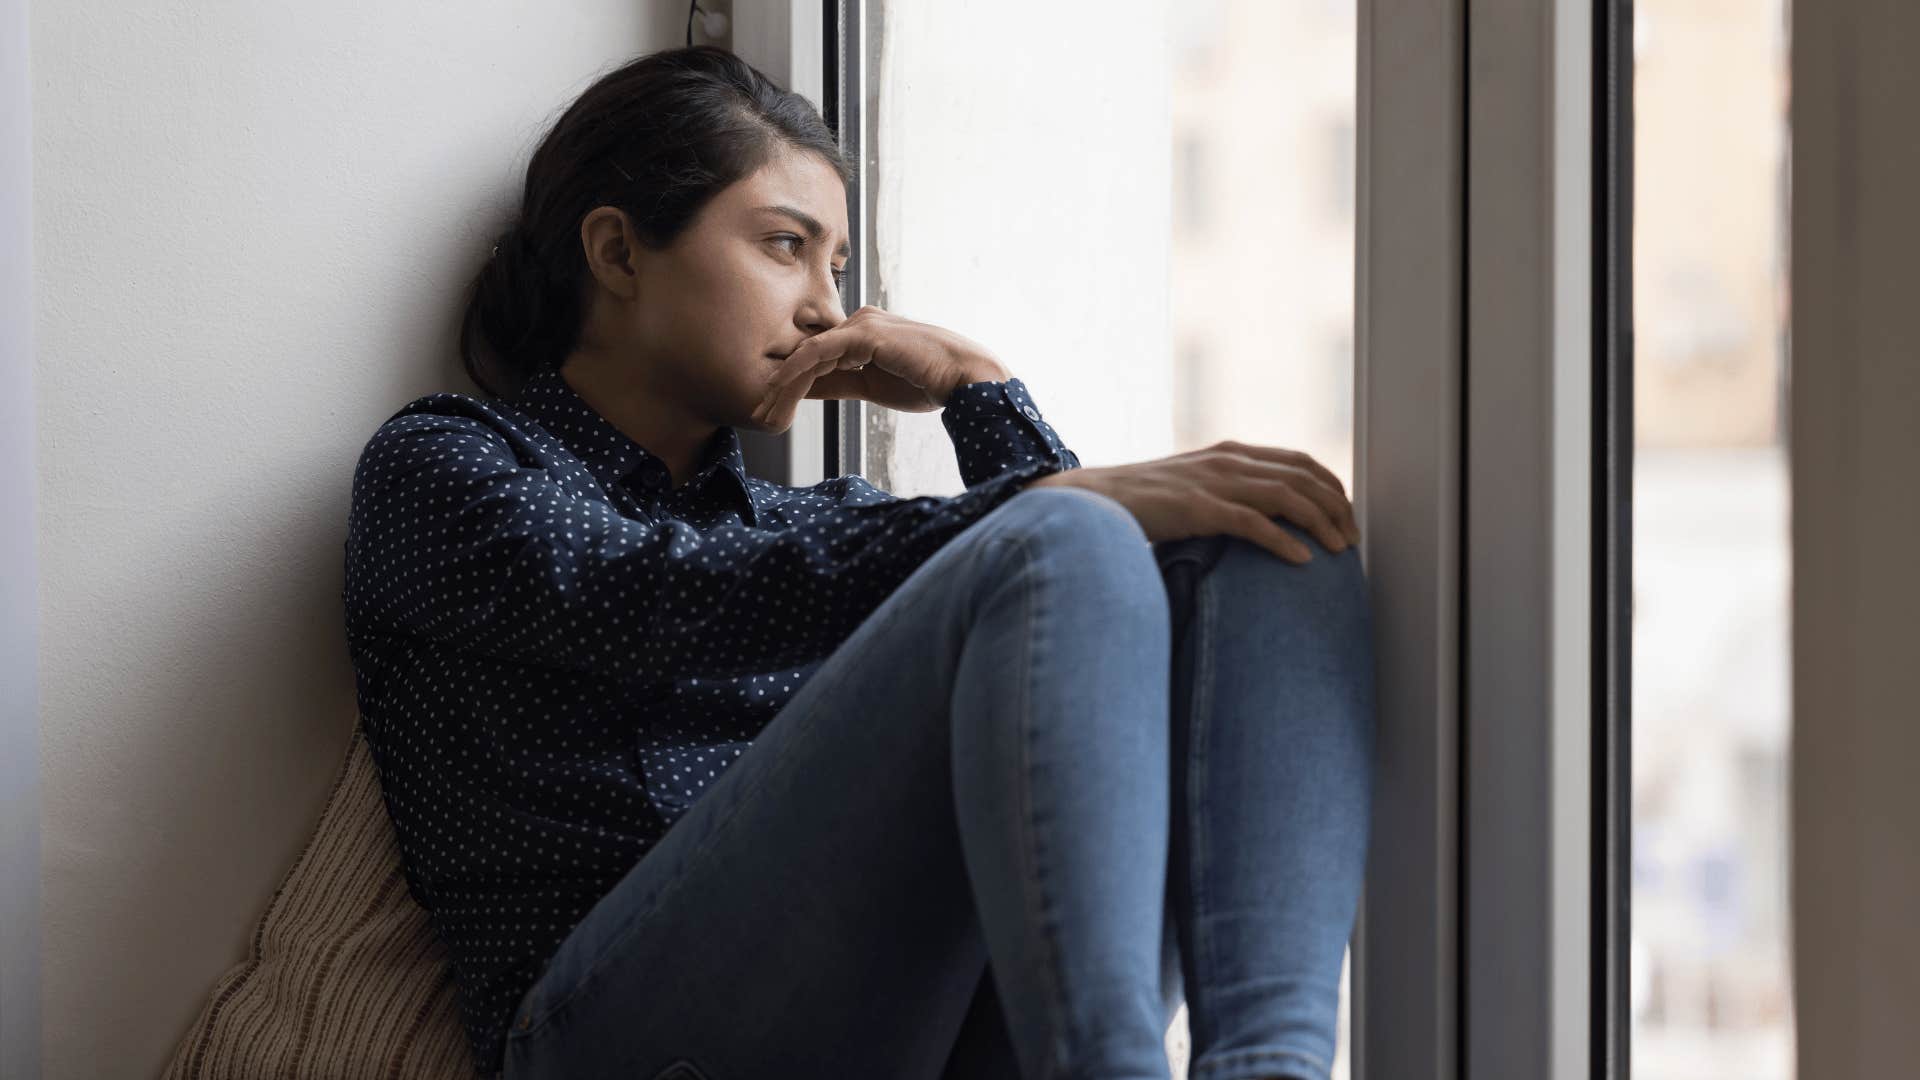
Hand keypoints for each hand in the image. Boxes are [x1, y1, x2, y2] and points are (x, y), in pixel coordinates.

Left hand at [753, 305, 1006, 427]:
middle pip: (807, 353)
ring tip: (764, 410)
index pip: (817, 357)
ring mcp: (861, 324)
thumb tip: (807, 392)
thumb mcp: (873, 387)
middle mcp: (858, 322)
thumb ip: (842, 384)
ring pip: (808, 354)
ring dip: (782, 384)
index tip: (771, 409)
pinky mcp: (865, 333)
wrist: (963, 377)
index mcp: (863, 333)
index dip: (791, 382)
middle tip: (758, 414)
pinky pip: (820, 354)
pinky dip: (797, 373)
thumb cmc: (928, 383)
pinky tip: (781, 393)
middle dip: (779, 385)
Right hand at [1028, 440, 1360, 564]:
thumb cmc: (1139, 504)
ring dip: (1322, 523)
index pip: (1299, 461)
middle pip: (1303, 477)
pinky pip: (1253, 523)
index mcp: (1229, 453)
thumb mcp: (1190, 487)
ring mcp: (1212, 483)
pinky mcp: (1197, 509)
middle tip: (1352, 538)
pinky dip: (1284, 541)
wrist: (1089, 501)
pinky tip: (1302, 560)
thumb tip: (1257, 521)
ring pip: (1288, 497)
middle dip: (1336, 507)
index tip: (1346, 514)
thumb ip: (1223, 494)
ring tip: (1339, 550)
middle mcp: (1227, 461)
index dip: (1330, 485)